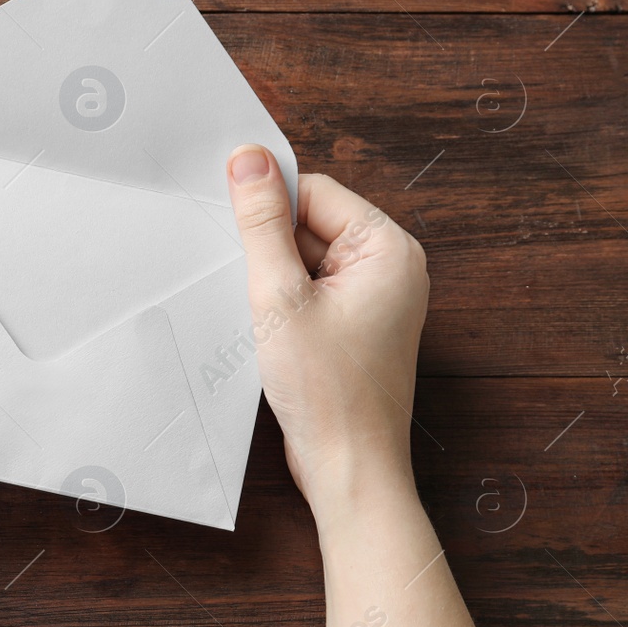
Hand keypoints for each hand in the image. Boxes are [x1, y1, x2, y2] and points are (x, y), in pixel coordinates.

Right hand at [224, 145, 428, 521]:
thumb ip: (262, 222)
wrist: (349, 468)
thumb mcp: (279, 296)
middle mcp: (390, 267)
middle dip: (271, 253)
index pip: (313, 192)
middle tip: (258, 295)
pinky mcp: (355, 326)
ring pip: (303, 260)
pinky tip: (274, 336)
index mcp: (387, 249)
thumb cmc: (328, 392)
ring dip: (274, 283)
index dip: (269, 212)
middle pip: (308, 224)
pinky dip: (282, 306)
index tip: (237, 239)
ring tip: (271, 322)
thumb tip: (248, 158)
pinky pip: (309, 291)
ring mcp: (374, 299)